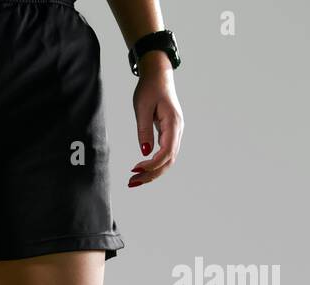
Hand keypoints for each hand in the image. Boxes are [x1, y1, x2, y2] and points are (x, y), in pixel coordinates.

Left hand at [128, 54, 182, 187]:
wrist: (158, 76)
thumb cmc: (149, 89)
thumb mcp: (142, 108)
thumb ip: (144, 130)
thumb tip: (144, 152)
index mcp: (173, 123)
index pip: (166, 152)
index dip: (151, 165)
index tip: (134, 170)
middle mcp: (177, 130)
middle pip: (169, 161)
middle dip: (151, 174)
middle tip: (132, 182)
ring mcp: (175, 132)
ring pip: (168, 160)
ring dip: (152, 172)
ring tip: (134, 180)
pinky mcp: (170, 133)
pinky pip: (165, 153)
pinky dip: (154, 164)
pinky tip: (142, 170)